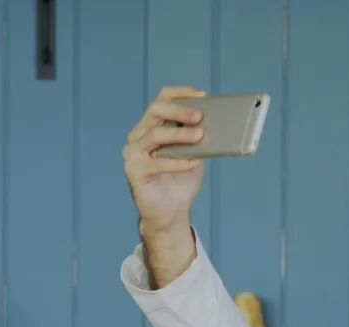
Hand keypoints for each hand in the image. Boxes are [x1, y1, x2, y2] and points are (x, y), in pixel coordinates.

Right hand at [124, 86, 207, 235]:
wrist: (170, 211)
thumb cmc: (181, 179)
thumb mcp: (194, 153)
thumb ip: (198, 138)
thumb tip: (215, 122)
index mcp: (151, 126)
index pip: (162, 100)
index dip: (181, 93)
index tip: (202, 95)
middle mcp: (139, 136)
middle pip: (155, 111)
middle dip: (179, 110)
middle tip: (199, 116)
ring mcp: (134, 153)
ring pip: (155, 135)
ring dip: (180, 134)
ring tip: (200, 136)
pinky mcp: (134, 172)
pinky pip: (156, 163)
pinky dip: (177, 161)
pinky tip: (193, 162)